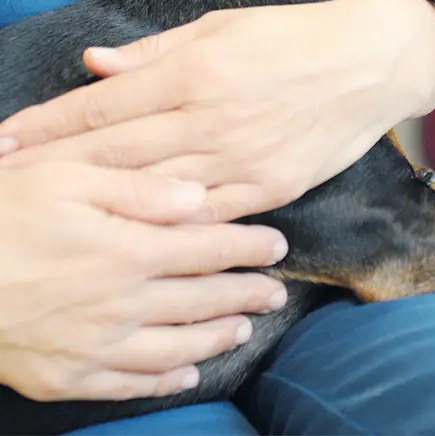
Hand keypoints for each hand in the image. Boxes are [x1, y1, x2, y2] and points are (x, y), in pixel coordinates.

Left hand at [0, 0, 434, 220]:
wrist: (372, 63)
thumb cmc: (295, 35)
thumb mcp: (223, 25)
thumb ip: (155, 50)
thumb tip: (95, 64)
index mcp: (195, 73)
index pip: (102, 107)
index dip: (47, 127)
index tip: (6, 142)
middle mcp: (211, 121)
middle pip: (114, 155)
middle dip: (54, 169)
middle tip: (7, 183)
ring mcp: (241, 161)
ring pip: (152, 193)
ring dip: (97, 204)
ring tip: (55, 215)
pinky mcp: (270, 189)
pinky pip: (205, 216)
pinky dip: (166, 226)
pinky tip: (132, 237)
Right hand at [0, 163, 287, 401]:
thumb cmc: (5, 214)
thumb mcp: (70, 179)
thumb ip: (139, 189)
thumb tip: (198, 196)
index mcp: (128, 249)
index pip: (208, 248)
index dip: (247, 247)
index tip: (277, 246)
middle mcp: (121, 303)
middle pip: (201, 300)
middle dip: (246, 295)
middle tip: (277, 293)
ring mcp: (94, 345)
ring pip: (175, 347)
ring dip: (216, 338)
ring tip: (245, 330)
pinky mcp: (65, 376)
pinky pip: (128, 384)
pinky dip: (164, 382)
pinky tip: (186, 375)